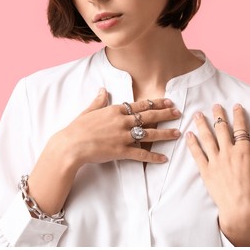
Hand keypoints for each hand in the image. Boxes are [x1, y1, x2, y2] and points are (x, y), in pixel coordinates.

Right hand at [27, 88, 180, 213]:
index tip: (168, 101)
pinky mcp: (121, 151)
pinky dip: (153, 157)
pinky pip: (141, 154)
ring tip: (177, 133)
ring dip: (165, 134)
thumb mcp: (89, 111)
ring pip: (149, 134)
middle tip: (178, 113)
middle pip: (149, 116)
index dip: (157, 103)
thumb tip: (102, 90)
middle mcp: (123, 121)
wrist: (71, 144)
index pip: (141, 105)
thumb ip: (99, 100)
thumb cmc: (78, 127)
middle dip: (166, 114)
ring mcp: (123, 136)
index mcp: (116, 110)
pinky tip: (163, 159)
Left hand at [186, 104, 249, 245]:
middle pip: (222, 129)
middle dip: (218, 115)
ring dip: (202, 124)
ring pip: (207, 137)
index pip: (241, 129)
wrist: (240, 209)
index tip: (236, 106)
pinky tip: (188, 134)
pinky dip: (192, 143)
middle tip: (214, 106)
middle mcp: (229, 152)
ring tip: (198, 114)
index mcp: (245, 152)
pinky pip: (197, 153)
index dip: (238, 116)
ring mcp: (216, 160)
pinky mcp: (206, 170)